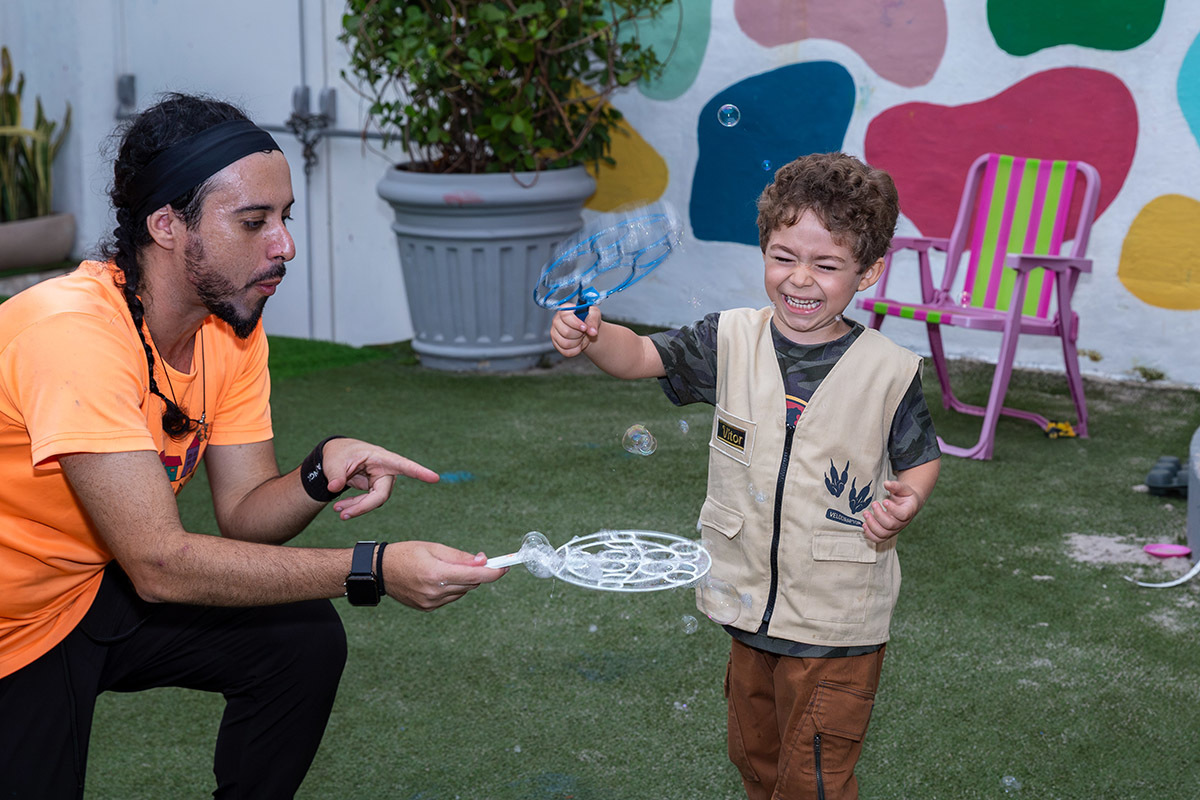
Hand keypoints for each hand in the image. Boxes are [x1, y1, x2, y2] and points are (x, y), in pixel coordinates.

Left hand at [320, 438, 439, 519]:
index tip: (434, 478)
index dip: (419, 472)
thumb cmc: (340, 453)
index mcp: (381, 457)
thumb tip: (334, 488)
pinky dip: (355, 506)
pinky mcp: (375, 489)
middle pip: (381, 494)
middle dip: (363, 506)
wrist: (337, 457)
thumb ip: (335, 474)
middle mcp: (386, 470)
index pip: (403, 465)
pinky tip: (342, 509)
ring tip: (337, 510)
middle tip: (342, 515)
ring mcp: (381, 481)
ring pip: (375, 501)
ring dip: (356, 508)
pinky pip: (368, 502)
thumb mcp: (334, 461)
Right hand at [383, 541, 506, 609]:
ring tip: (445, 569)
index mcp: (437, 573)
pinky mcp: (428, 608)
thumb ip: (460, 556)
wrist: (380, 571)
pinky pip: (450, 598)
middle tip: (474, 560)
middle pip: (471, 584)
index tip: (505, 567)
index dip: (494, 572)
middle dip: (476, 572)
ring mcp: (431, 602)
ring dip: (463, 581)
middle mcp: (435, 591)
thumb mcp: (434, 547)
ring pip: (462, 591)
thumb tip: (483, 560)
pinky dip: (452, 588)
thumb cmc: (406, 553)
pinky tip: (438, 579)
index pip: (475, 576)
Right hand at [550, 307, 599, 356]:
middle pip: (566, 332)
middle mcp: (556, 320)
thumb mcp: (594, 315)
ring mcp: (554, 333)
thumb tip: (592, 331)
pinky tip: (579, 345)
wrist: (586, 330)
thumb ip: (593, 321)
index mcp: (564, 310)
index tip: (585, 328)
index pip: (566, 317)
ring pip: (565, 343)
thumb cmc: (588, 319)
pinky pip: (566, 352)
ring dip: (577, 343)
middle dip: (579, 334)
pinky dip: (575, 350)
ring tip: (581, 337)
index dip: (576, 324)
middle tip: (584, 332)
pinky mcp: (556, 344)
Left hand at [861, 479, 923, 543]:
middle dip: (879, 515)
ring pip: (883, 534)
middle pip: (890, 525)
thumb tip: (886, 483)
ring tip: (866, 513)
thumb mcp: (903, 488)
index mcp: (908, 511)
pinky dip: (870, 534)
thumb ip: (896, 486)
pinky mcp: (887, 533)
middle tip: (873, 504)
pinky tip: (864, 524)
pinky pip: (878, 539)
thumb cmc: (905, 496)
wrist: (908, 505)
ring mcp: (894, 530)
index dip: (893, 509)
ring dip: (872, 525)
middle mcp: (901, 523)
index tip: (885, 501)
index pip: (903, 514)